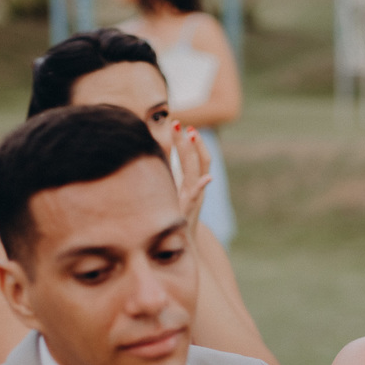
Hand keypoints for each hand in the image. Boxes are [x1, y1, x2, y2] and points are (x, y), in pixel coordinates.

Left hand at [172, 122, 211, 238]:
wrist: (181, 240)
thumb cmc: (175, 213)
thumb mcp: (171, 190)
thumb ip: (168, 172)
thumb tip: (156, 151)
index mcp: (191, 180)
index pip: (192, 155)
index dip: (186, 140)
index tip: (178, 124)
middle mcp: (196, 185)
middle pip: (195, 158)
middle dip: (188, 141)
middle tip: (180, 124)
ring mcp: (195, 195)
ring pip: (198, 170)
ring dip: (196, 152)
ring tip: (190, 135)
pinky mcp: (191, 206)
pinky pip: (198, 194)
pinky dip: (203, 186)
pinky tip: (207, 178)